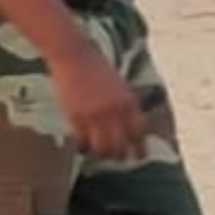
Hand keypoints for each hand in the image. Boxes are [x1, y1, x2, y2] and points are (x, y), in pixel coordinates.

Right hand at [52, 41, 148, 159]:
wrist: (75, 56)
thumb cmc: (97, 69)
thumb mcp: (120, 86)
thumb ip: (126, 106)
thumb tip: (132, 129)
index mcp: (128, 102)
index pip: (138, 132)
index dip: (140, 147)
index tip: (139, 156)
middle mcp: (114, 111)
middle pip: (121, 144)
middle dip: (121, 155)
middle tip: (118, 159)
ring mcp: (95, 115)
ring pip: (102, 147)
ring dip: (102, 153)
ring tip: (100, 154)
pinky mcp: (76, 117)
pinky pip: (82, 140)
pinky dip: (84, 145)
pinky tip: (84, 145)